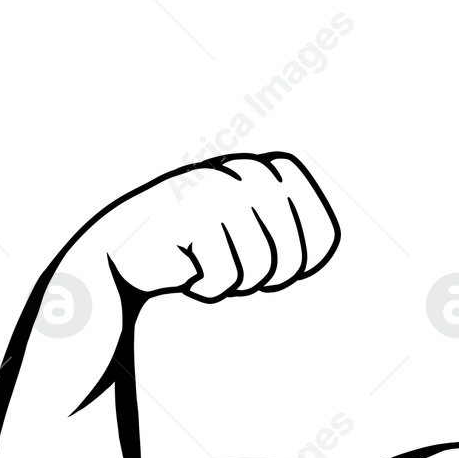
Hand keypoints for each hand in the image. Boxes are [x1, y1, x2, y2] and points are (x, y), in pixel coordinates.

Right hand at [100, 151, 339, 300]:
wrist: (126, 252)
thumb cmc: (199, 246)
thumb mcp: (249, 227)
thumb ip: (290, 224)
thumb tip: (332, 237)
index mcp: (261, 170)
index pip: (316, 218)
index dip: (310, 250)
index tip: (291, 268)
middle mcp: (238, 173)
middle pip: (290, 246)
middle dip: (273, 274)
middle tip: (246, 278)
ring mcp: (208, 190)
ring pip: (258, 261)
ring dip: (237, 282)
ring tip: (213, 271)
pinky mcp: (179, 213)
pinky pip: (222, 272)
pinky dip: (209, 288)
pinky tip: (188, 275)